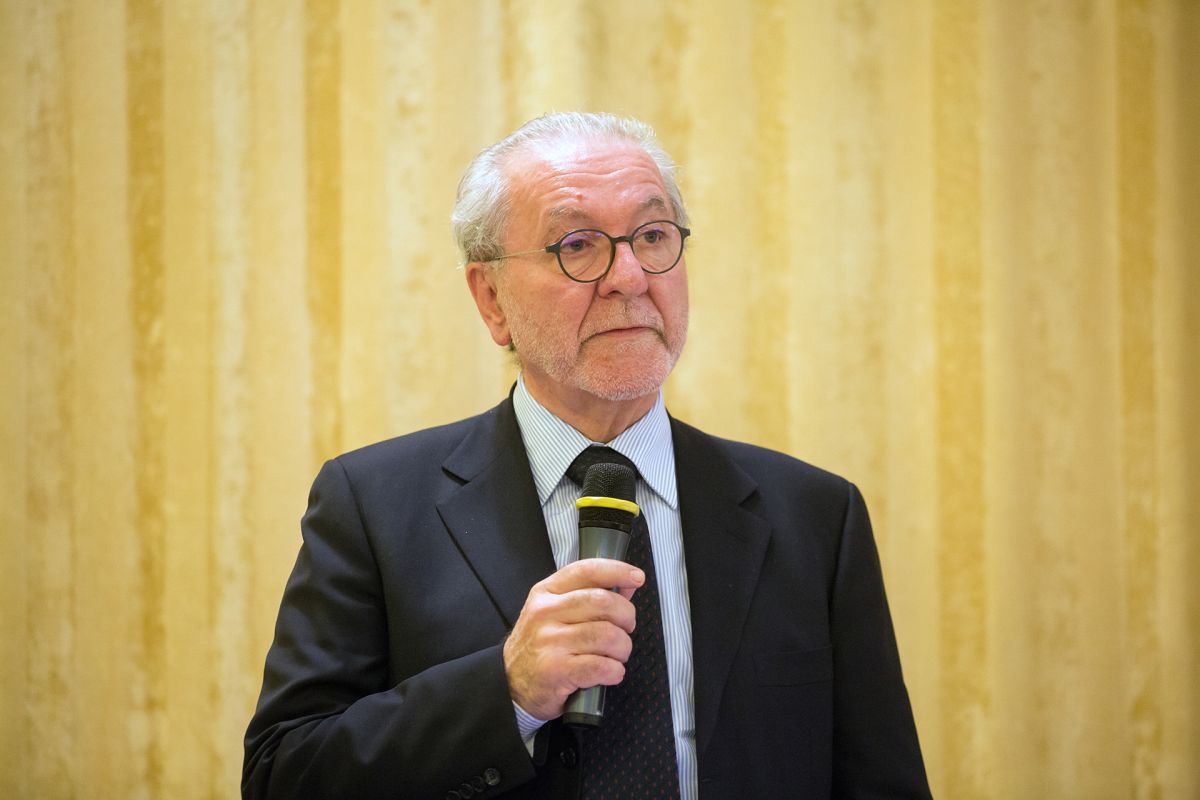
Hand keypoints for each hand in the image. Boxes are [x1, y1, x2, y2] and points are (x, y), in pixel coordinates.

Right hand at [503, 558, 644, 720]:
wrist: (509, 685)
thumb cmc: (538, 647)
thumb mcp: (553, 613)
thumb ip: (587, 597)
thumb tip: (625, 587)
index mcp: (546, 593)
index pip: (586, 571)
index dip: (616, 570)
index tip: (636, 577)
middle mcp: (546, 613)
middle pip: (603, 602)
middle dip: (626, 616)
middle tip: (626, 628)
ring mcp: (550, 642)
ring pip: (607, 635)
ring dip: (622, 648)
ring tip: (617, 655)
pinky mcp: (556, 670)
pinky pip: (601, 666)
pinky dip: (615, 671)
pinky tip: (610, 672)